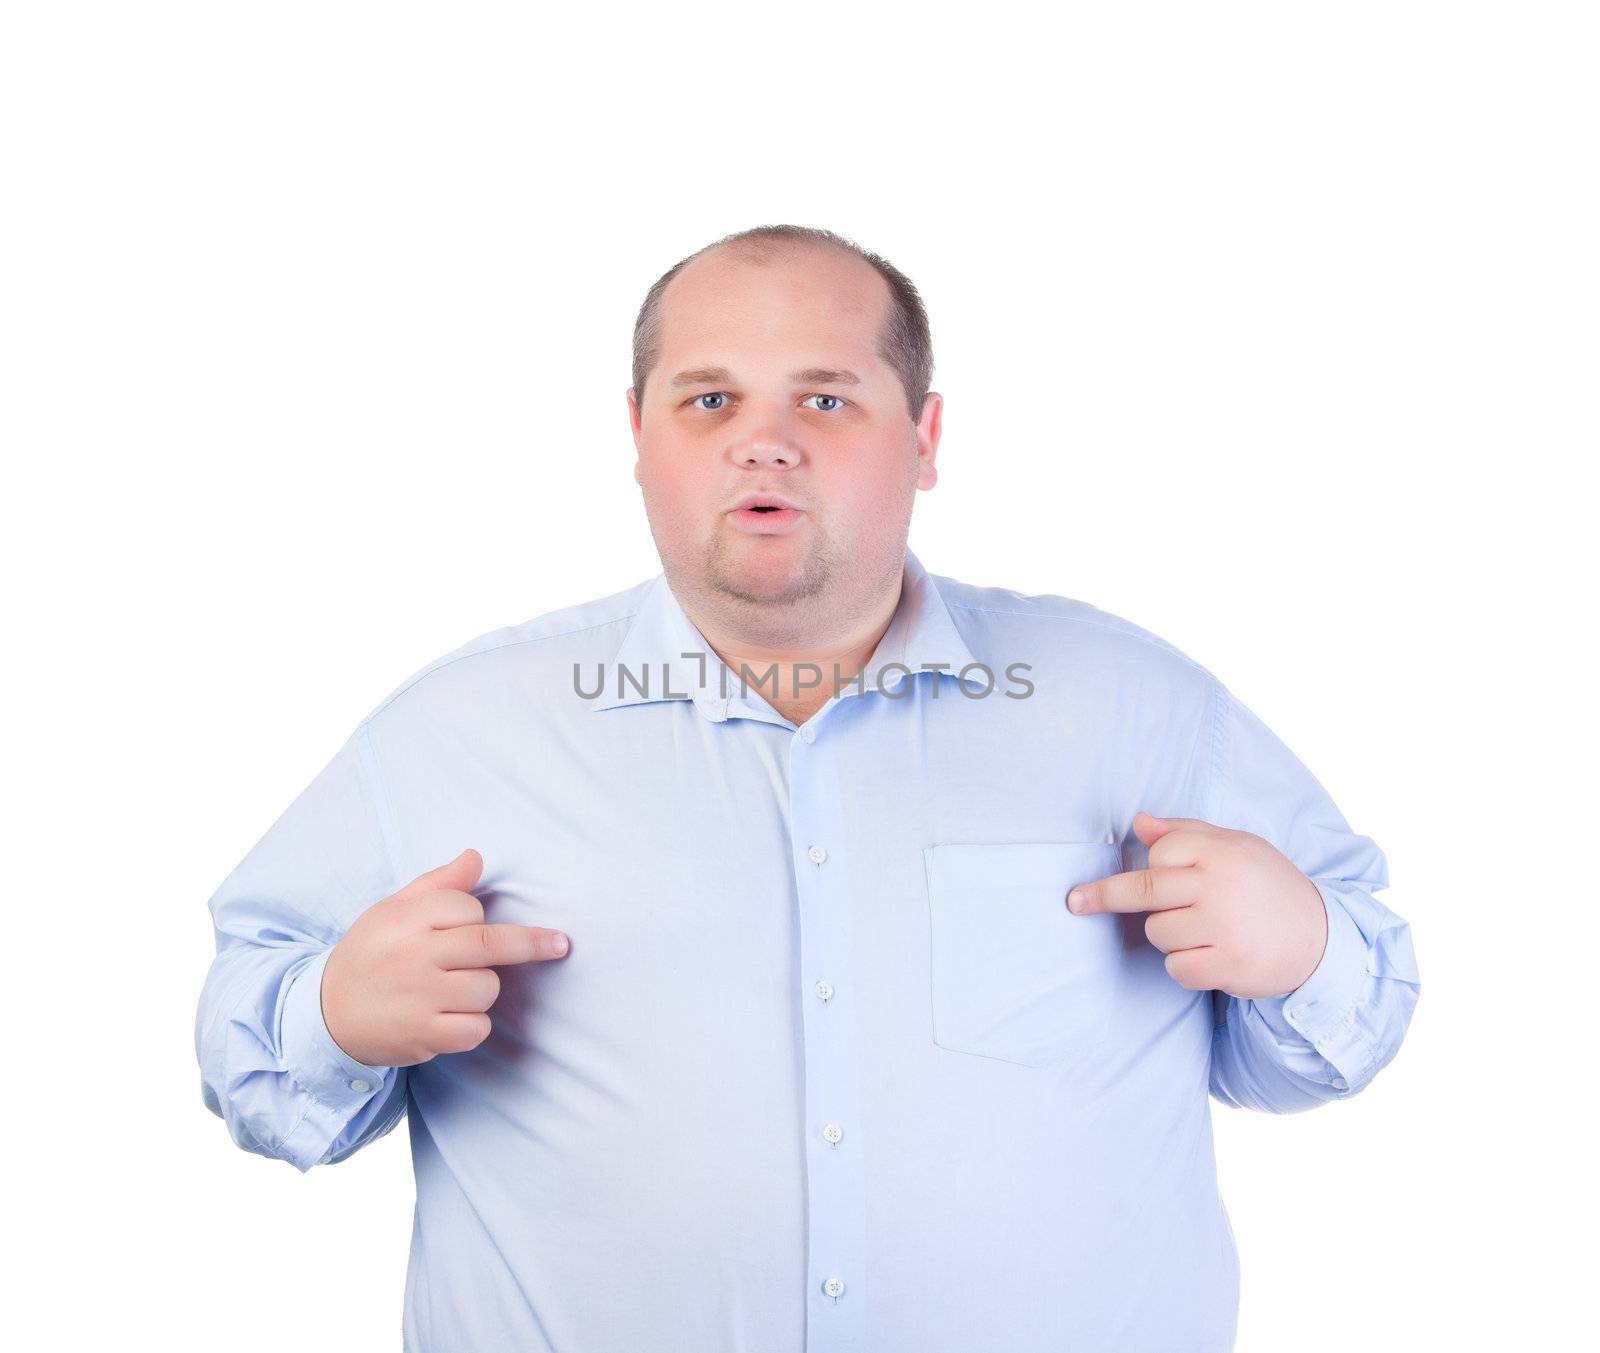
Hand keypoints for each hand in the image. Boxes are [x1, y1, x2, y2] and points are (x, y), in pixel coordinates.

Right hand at [320, 848, 570, 1067]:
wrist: (324, 1016)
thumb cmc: (370, 956)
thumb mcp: (392, 910)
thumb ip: (437, 884)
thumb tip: (475, 856)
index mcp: (406, 920)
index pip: (468, 907)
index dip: (475, 916)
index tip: (468, 925)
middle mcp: (413, 957)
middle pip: (489, 944)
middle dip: (532, 944)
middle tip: (561, 944)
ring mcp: (419, 998)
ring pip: (487, 989)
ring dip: (482, 991)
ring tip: (451, 991)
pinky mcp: (422, 1036)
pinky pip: (475, 1029)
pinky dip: (472, 1027)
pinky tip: (450, 1021)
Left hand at [1066, 811, 1327, 999]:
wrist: (1321, 939)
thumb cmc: (1268, 886)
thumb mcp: (1236, 847)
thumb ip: (1186, 832)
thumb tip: (1138, 821)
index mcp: (1220, 852)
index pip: (1160, 853)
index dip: (1154, 865)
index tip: (1139, 873)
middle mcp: (1219, 886)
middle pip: (1143, 889)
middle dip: (1102, 896)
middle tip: (1074, 902)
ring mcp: (1223, 927)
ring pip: (1158, 933)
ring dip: (1171, 936)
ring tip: (1207, 931)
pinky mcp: (1228, 965)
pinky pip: (1176, 968)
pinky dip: (1186, 967)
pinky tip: (1213, 957)